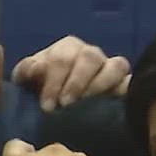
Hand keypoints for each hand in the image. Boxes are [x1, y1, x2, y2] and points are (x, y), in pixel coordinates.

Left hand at [11, 36, 130, 111]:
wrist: (58, 106)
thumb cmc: (40, 89)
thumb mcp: (26, 81)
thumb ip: (26, 72)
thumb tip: (36, 67)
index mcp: (66, 48)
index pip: (62, 58)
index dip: (54, 82)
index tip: (47, 106)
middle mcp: (90, 53)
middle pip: (89, 58)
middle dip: (75, 83)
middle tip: (64, 105)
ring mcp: (110, 66)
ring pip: (115, 65)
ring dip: (99, 85)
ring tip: (86, 104)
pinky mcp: (123, 82)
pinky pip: (129, 80)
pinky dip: (124, 88)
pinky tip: (113, 101)